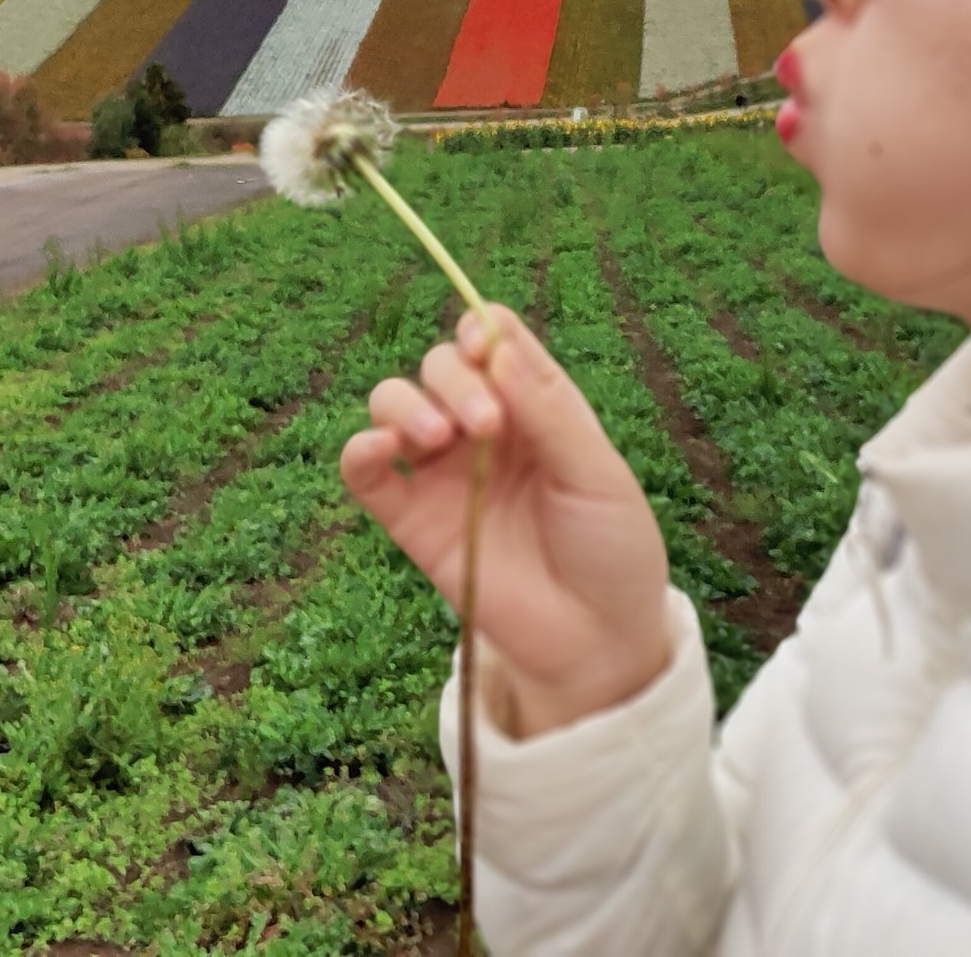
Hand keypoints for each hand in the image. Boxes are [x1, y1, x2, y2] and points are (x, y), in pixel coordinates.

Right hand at [342, 304, 673, 736]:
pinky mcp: (411, 520)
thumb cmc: (611, 550)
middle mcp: (484, 429)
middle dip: (453, 380)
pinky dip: (360, 450)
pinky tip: (381, 448)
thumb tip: (497, 343)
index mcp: (535, 406)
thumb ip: (547, 410)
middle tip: (485, 427)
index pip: (494, 340)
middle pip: (441, 366)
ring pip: (394, 403)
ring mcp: (444, 473)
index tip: (485, 348)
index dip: (482, 330)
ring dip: (406, 404)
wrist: (594, 640)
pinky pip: (365, 474)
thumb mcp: (596, 473)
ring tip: (436, 439)